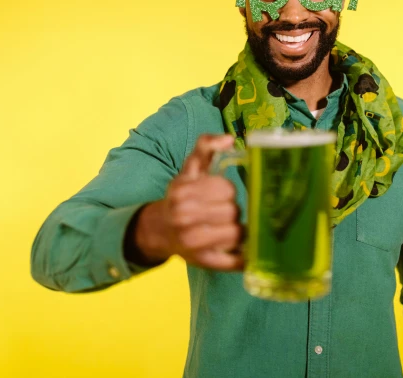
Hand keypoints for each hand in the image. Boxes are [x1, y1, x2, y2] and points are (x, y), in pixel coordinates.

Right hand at [131, 134, 244, 270]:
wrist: (159, 231)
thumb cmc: (181, 197)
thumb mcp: (190, 169)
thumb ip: (205, 147)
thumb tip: (229, 139)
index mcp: (182, 192)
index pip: (226, 189)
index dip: (227, 192)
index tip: (220, 195)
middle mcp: (184, 217)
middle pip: (233, 211)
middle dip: (232, 210)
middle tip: (223, 213)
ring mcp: (193, 243)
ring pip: (237, 233)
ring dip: (238, 230)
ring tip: (228, 228)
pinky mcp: (203, 263)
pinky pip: (234, 261)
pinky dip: (243, 258)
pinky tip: (243, 252)